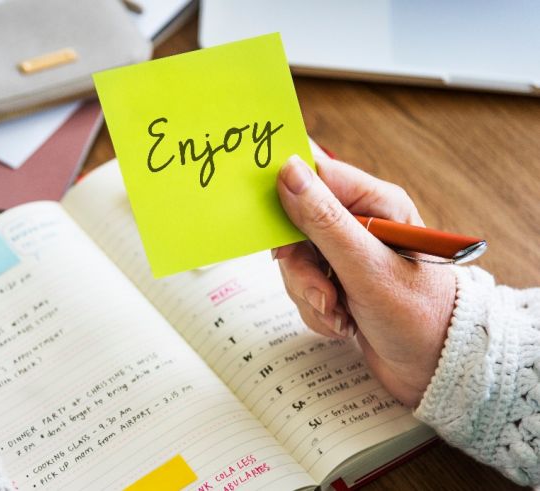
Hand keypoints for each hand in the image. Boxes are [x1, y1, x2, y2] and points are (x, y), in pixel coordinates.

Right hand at [274, 155, 455, 406]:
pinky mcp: (338, 280)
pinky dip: (316, 310)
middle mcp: (360, 222)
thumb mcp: (366, 266)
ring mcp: (347, 253)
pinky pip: (303, 286)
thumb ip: (323, 219)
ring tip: (339, 314)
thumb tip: (289, 171)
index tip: (273, 228)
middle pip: (295, 225)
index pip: (314, 176)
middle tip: (322, 291)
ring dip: (310, 294)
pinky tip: (343, 323)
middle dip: (301, 266)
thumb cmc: (420, 315)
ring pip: (296, 261)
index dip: (286, 197)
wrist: (437, 369)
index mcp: (375, 202)